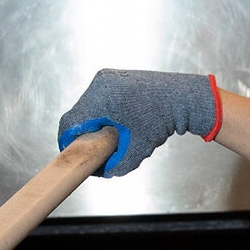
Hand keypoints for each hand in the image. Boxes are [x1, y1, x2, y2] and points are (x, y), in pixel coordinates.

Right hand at [58, 69, 221, 176]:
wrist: (182, 98)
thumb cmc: (162, 120)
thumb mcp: (135, 151)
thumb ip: (114, 166)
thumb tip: (100, 172)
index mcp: (101, 99)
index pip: (70, 123)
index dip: (67, 142)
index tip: (71, 154)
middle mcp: (100, 83)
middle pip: (77, 115)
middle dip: (82, 134)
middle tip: (92, 150)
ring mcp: (106, 77)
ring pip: (86, 107)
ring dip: (91, 123)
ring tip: (108, 135)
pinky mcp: (113, 77)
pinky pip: (97, 99)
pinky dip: (101, 113)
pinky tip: (115, 122)